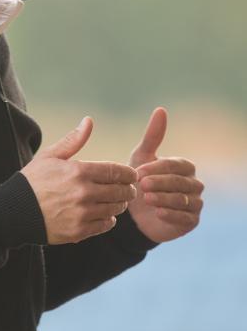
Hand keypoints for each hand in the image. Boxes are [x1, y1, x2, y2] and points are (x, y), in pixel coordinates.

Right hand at [22, 117, 137, 244]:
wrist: (14, 212)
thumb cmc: (32, 180)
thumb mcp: (50, 156)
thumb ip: (73, 140)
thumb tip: (89, 121)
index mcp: (79, 171)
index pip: (117, 172)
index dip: (129, 173)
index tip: (131, 175)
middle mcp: (84, 193)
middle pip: (121, 191)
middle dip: (128, 189)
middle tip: (128, 189)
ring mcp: (82, 214)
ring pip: (115, 209)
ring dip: (119, 204)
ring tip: (115, 201)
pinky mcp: (79, 231)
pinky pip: (105, 225)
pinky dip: (108, 220)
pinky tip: (104, 214)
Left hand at [128, 107, 203, 242]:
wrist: (136, 214)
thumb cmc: (140, 180)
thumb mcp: (142, 157)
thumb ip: (153, 136)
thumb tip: (161, 110)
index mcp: (184, 166)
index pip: (175, 165)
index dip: (157, 168)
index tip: (138, 172)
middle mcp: (194, 183)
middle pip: (180, 182)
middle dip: (161, 183)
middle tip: (142, 185)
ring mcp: (195, 203)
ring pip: (184, 200)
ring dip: (165, 198)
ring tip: (146, 199)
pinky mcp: (192, 221)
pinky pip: (185, 217)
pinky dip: (172, 214)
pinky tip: (157, 213)